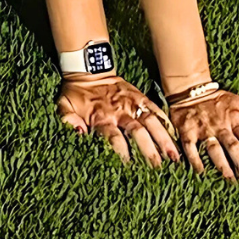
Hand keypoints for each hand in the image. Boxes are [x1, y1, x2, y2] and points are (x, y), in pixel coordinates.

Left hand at [57, 75, 179, 166]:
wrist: (87, 69)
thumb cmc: (76, 93)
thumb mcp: (63, 106)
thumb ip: (67, 120)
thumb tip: (79, 133)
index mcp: (101, 116)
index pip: (113, 137)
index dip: (121, 152)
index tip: (130, 168)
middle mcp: (119, 111)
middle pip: (136, 132)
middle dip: (148, 151)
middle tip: (159, 169)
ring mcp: (131, 103)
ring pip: (150, 122)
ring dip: (162, 139)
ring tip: (174, 157)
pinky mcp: (138, 96)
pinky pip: (154, 108)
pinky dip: (164, 120)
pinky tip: (175, 134)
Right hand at [165, 88, 238, 182]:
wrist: (192, 90)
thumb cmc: (222, 103)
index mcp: (236, 118)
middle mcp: (221, 124)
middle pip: (234, 147)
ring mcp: (204, 128)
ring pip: (214, 149)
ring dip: (222, 166)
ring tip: (231, 181)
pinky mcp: (187, 130)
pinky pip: (190, 146)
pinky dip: (194, 159)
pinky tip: (200, 172)